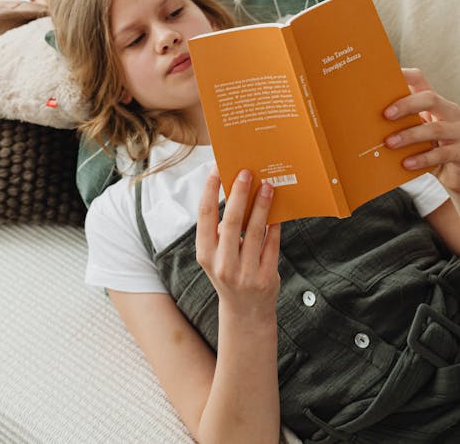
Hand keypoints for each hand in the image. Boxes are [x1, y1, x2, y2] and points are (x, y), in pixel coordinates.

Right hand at [196, 167, 279, 321]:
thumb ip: (219, 231)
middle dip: (239, 193)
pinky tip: (277, 211)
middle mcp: (222, 264)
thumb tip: (234, 194)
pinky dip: (274, 225)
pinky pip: (271, 244)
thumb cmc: (229, 273)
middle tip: (246, 172)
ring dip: (261, 205)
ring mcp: (245, 273)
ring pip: (255, 231)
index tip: (216, 169)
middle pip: (231, 221)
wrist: (245, 313)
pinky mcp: (266, 277)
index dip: (210, 190)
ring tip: (267, 186)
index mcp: (205, 254)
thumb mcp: (215, 256)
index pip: (205, 215)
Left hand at [385, 67, 459, 195]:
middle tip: (385, 115)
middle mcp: (450, 112)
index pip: (420, 80)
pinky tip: (406, 163)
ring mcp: (458, 131)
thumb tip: (368, 117)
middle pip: (430, 99)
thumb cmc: (432, 145)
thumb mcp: (420, 128)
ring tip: (389, 143)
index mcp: (435, 103)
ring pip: (434, 129)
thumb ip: (403, 121)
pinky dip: (421, 159)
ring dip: (409, 135)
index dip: (404, 75)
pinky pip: (440, 154)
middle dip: (406, 105)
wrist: (456, 171)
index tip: (385, 75)